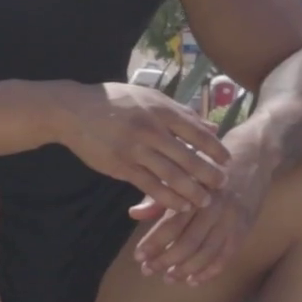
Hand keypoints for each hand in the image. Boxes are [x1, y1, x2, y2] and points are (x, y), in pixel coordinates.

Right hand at [60, 83, 230, 212]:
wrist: (74, 111)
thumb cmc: (115, 101)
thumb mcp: (149, 97)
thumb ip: (180, 112)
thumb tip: (211, 126)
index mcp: (161, 110)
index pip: (196, 132)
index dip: (215, 149)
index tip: (227, 160)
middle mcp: (151, 130)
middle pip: (188, 157)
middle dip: (208, 174)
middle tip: (222, 185)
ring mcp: (136, 150)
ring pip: (171, 175)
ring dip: (191, 191)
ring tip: (204, 201)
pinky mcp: (121, 166)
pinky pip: (150, 186)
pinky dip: (167, 198)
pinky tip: (180, 205)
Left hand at [129, 150, 269, 286]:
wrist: (255, 152)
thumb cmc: (210, 162)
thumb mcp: (184, 171)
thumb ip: (160, 195)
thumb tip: (134, 214)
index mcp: (196, 192)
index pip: (171, 224)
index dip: (154, 243)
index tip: (138, 257)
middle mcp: (215, 208)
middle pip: (188, 243)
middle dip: (166, 261)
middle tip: (147, 270)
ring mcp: (232, 220)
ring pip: (207, 253)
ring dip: (186, 270)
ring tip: (168, 278)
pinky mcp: (244, 228)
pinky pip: (226, 256)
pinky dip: (209, 271)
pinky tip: (194, 280)